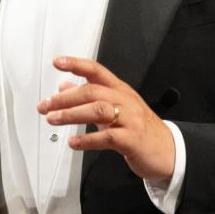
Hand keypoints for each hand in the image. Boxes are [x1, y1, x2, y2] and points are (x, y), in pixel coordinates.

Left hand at [38, 56, 174, 182]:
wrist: (168, 151)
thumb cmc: (140, 129)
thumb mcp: (116, 108)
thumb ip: (90, 98)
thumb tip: (65, 86)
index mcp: (120, 90)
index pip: (96, 71)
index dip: (77, 64)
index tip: (58, 62)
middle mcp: (125, 100)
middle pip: (92, 91)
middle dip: (65, 97)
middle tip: (46, 105)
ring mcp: (130, 119)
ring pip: (98, 110)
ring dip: (72, 115)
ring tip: (54, 119)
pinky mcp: (132, 139)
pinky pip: (108, 136)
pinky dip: (88, 140)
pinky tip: (74, 143)